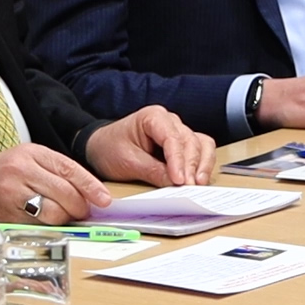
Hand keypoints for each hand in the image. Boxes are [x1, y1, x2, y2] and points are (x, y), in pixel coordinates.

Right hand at [0, 143, 109, 225]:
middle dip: (79, 206)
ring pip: (53, 212)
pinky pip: (37, 226)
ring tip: (62, 216)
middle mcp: (21, 171)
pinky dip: (47, 227)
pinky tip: (44, 222)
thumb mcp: (28, 159)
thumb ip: (56, 171)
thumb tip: (88, 193)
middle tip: (82, 212)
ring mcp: (12, 194)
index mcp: (31, 153)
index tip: (104, 199)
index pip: (69, 169)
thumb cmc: (4, 172)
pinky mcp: (6, 215)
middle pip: (64, 192)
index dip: (90, 186)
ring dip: (64, 218)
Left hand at [82, 104, 216, 187]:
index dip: (178, 160)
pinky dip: (203, 165)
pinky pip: (200, 151)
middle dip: (191, 166)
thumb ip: (152, 171)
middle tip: (189, 187)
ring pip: (201, 145)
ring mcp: (178, 132)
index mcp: (153, 117)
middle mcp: (170, 121)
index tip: (180, 180)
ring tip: (199, 184)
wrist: (101, 147)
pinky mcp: (181, 145)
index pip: (172, 138)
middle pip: (190, 141)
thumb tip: (174, 183)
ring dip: (202, 165)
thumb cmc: (110, 148)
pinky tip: (200, 179)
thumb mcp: (127, 161)